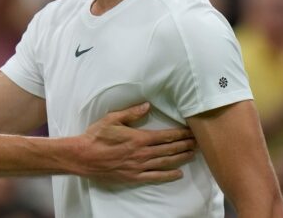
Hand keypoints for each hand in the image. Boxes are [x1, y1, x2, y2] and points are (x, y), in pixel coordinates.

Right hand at [73, 103, 195, 183]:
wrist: (84, 157)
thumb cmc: (96, 136)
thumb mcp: (112, 119)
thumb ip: (131, 113)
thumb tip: (147, 105)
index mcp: (139, 138)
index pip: (165, 136)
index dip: (180, 134)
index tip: (191, 131)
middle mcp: (142, 153)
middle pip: (169, 149)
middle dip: (185, 145)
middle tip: (198, 142)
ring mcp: (139, 166)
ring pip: (165, 162)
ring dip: (181, 158)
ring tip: (193, 154)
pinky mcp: (134, 177)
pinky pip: (155, 176)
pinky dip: (168, 175)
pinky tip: (178, 173)